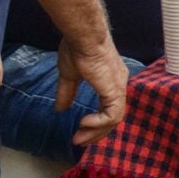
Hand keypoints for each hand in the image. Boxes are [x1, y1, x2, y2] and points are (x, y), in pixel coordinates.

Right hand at [56, 33, 129, 147]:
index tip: (79, 130)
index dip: (96, 122)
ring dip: (96, 131)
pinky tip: (84, 123)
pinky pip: (112, 115)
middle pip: (113, 116)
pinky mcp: (115, 90)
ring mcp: (118, 87)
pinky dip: (99, 123)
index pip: (109, 107)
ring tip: (79, 137)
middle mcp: (118, 84)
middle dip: (96, 132)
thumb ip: (67, 93)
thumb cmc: (77, 49)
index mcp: (110, 80)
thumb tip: (60, 109)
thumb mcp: (69, 75)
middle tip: (79, 141)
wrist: (83, 36)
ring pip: (114, 119)